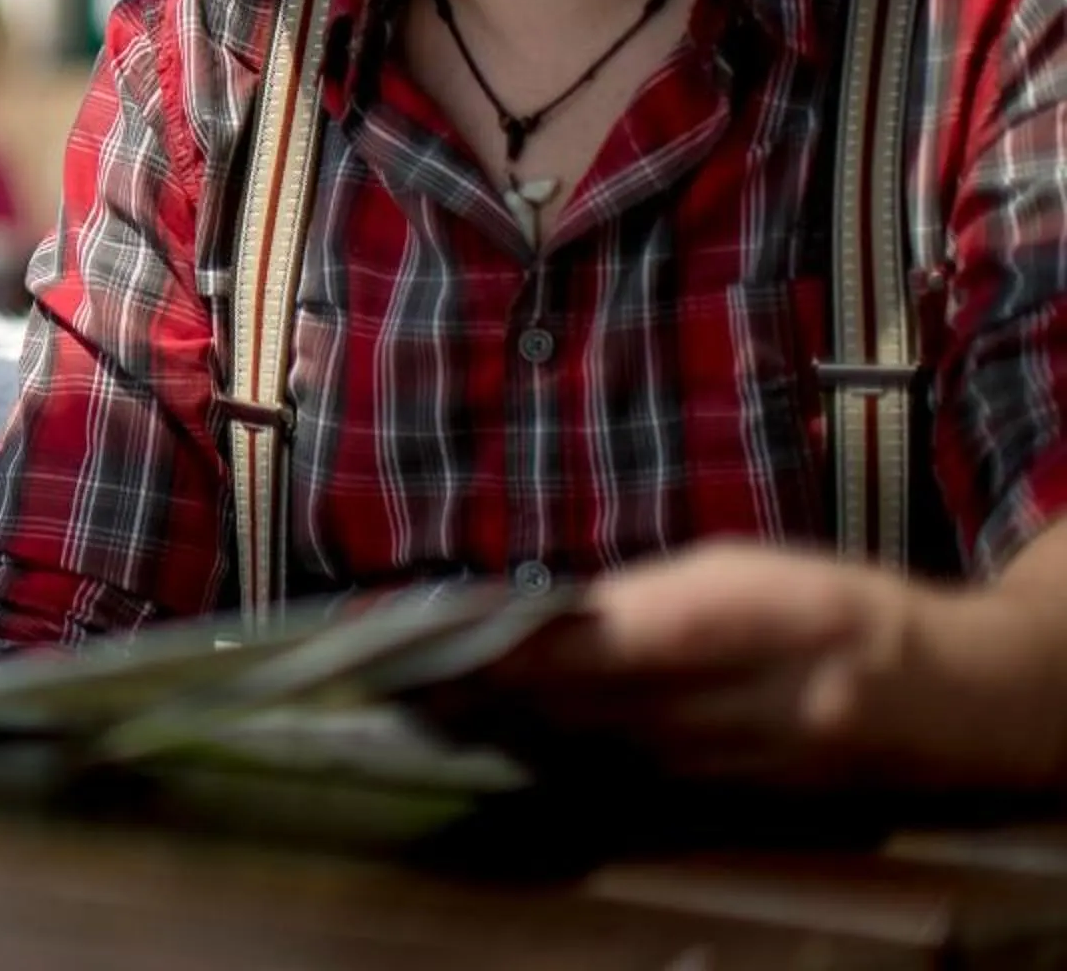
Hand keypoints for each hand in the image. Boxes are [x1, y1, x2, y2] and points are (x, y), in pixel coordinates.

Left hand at [430, 542, 1064, 792]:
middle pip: (600, 704)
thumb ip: (651, 597)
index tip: (449, 638)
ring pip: (612, 749)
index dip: (531, 646)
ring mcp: (748, 760)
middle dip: (508, 693)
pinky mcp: (744, 799)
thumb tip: (557, 615)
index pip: (617, 638)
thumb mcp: (747, 570)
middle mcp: (749, 699)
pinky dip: (582, 758)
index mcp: (754, 616)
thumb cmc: (839, 606)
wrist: (951, 699)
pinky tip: (525, 744)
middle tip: (418, 677)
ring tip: (449, 708)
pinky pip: (643, 778)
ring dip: (531, 731)